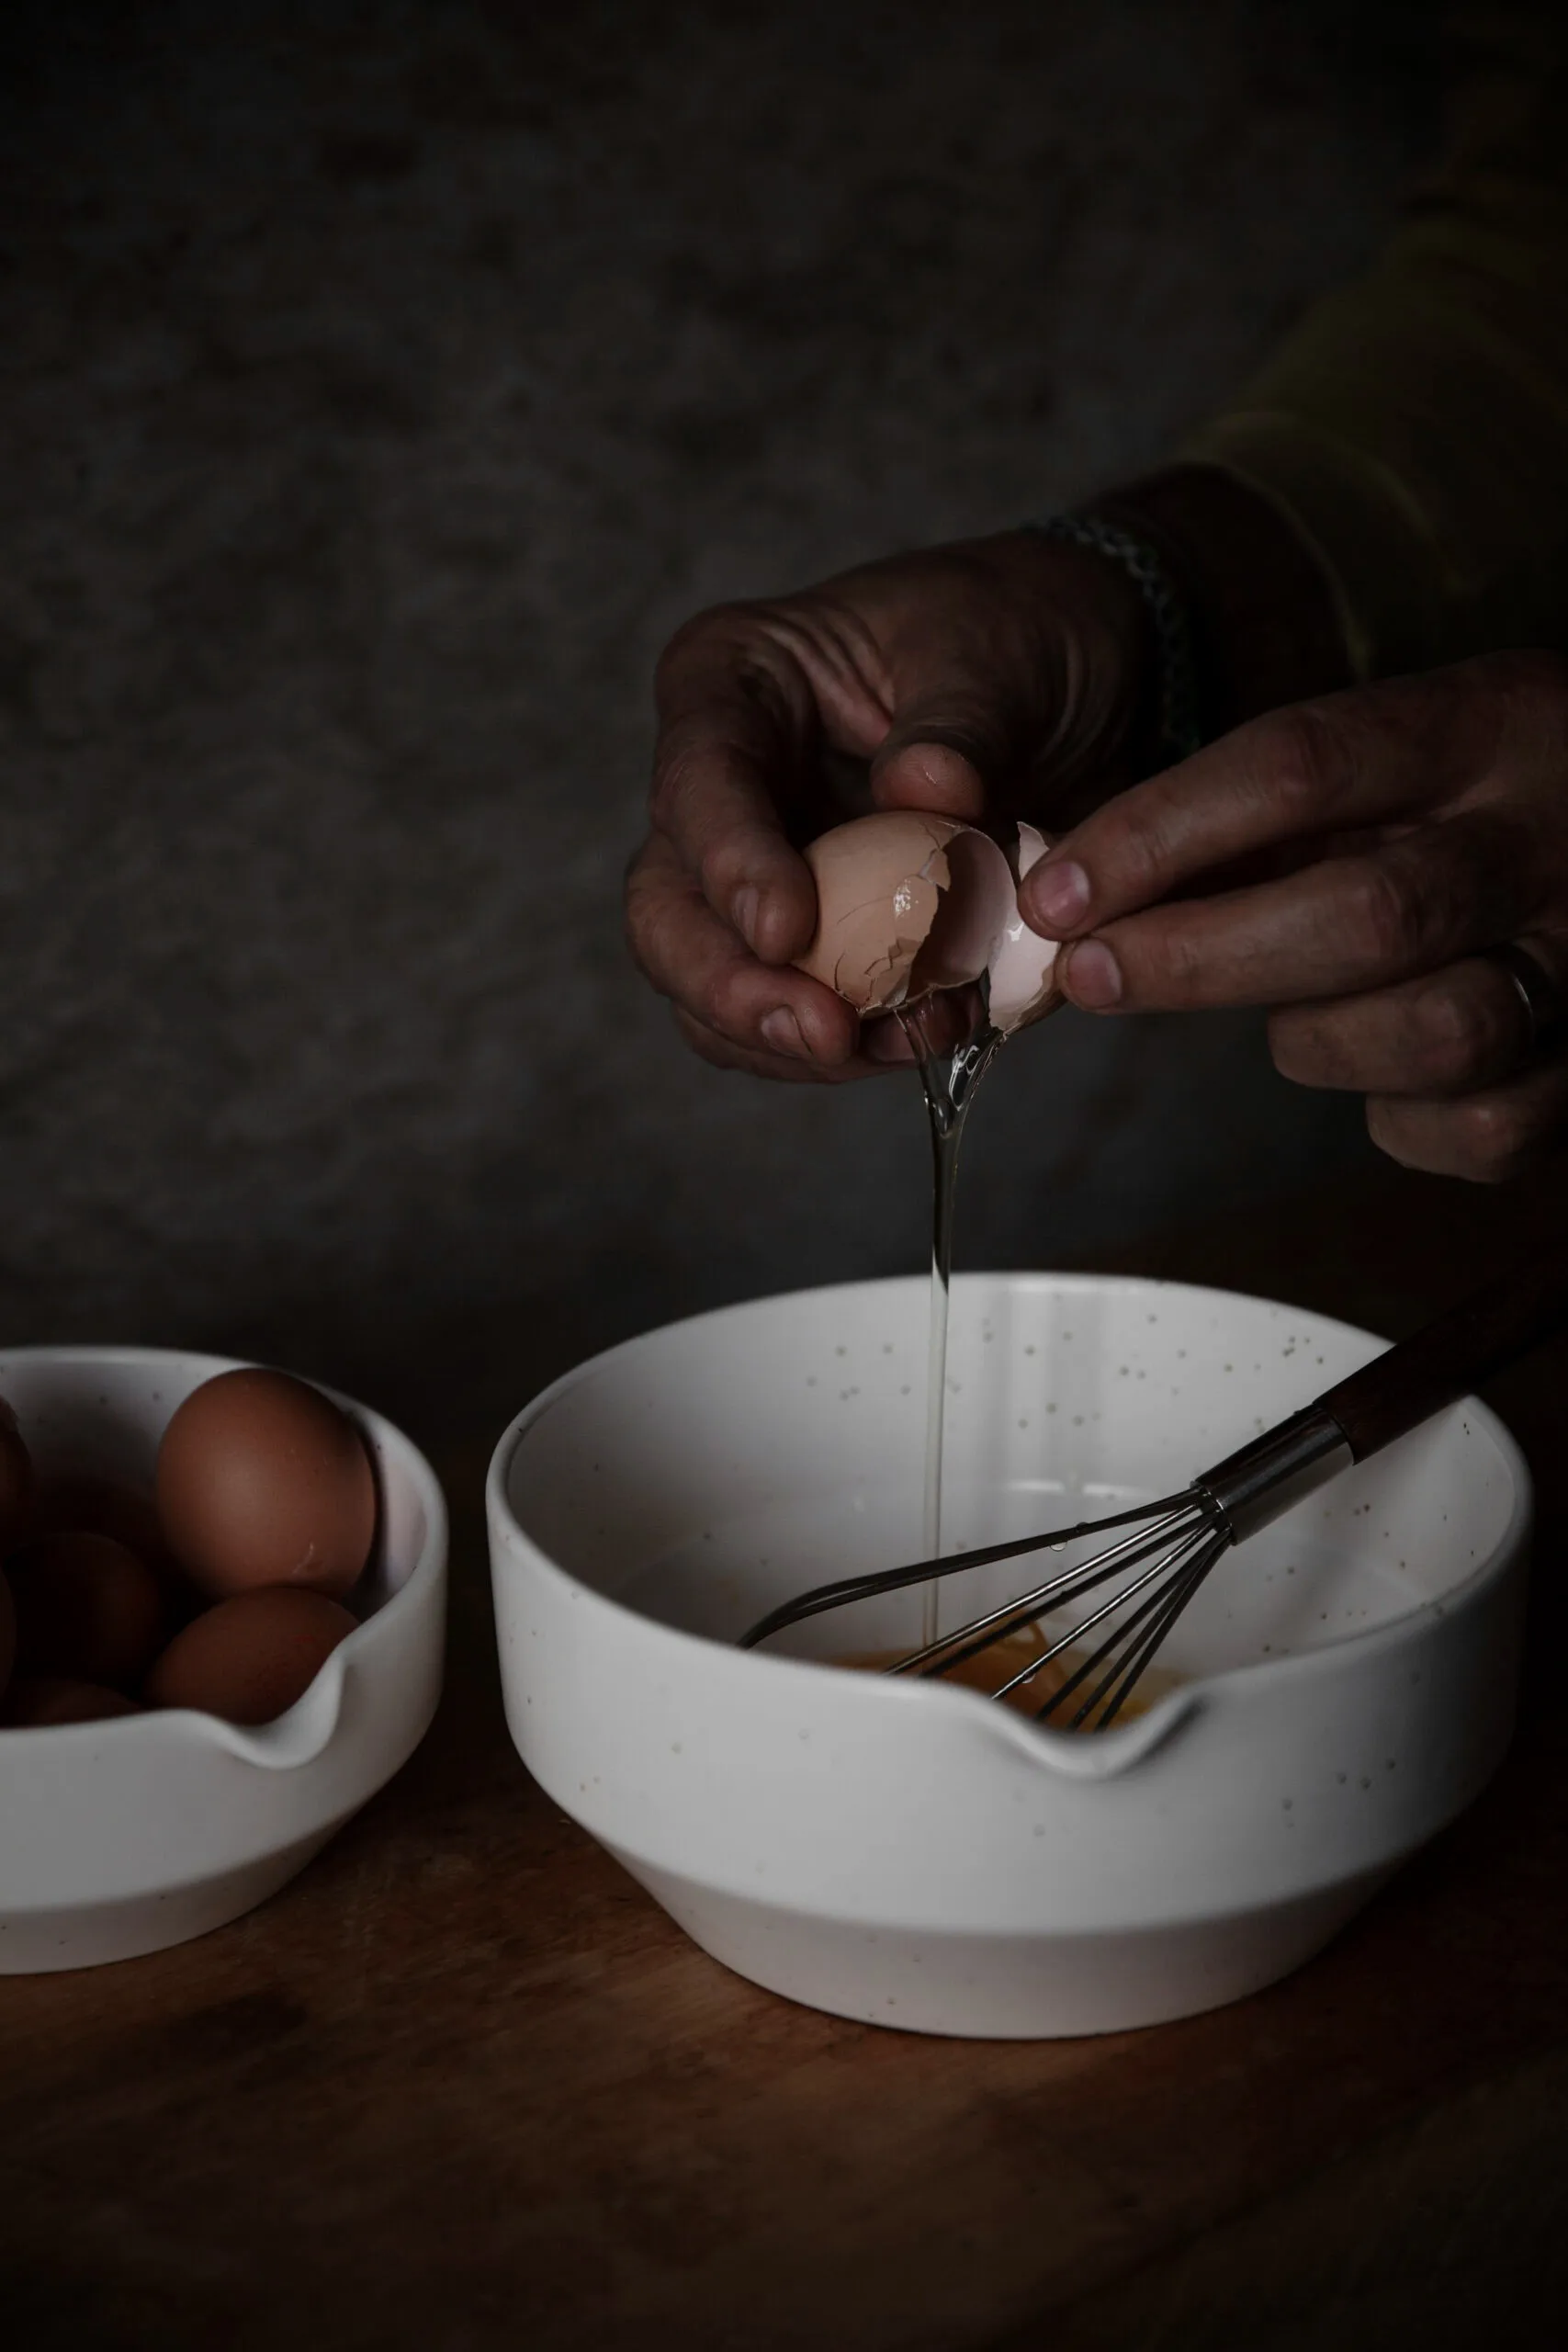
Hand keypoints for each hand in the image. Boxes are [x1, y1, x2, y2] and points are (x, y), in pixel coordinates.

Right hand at [625, 531, 1147, 1079]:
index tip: (788, 930)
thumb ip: (960, 725)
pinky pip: (791, 1017)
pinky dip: (853, 1046)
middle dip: (733, 985)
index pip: (699, 779)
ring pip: (711, 985)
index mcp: (735, 681)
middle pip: (667, 907)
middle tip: (824, 1032)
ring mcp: (756, 873)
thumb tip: (923, 792)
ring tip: (911, 1039)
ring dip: (797, 1035)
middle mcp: (722, 785)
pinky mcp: (812, 942)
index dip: (730, 865)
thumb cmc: (1019, 635)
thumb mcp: (1001, 655)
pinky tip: (926, 1036)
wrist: (1085, 689)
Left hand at [1020, 653, 1567, 1180]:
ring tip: (1297, 1021)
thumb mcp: (1392, 762)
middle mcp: (1548, 841)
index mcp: (1485, 725)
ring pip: (1436, 1031)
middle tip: (1094, 975)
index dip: (1159, 836)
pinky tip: (1381, 1076)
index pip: (1302, 767)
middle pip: (1368, 914)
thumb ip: (1262, 817)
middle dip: (1201, 957)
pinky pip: (1479, 1129)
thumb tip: (1077, 891)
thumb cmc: (1469, 809)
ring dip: (1321, 1040)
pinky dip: (1403, 1120)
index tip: (1056, 892)